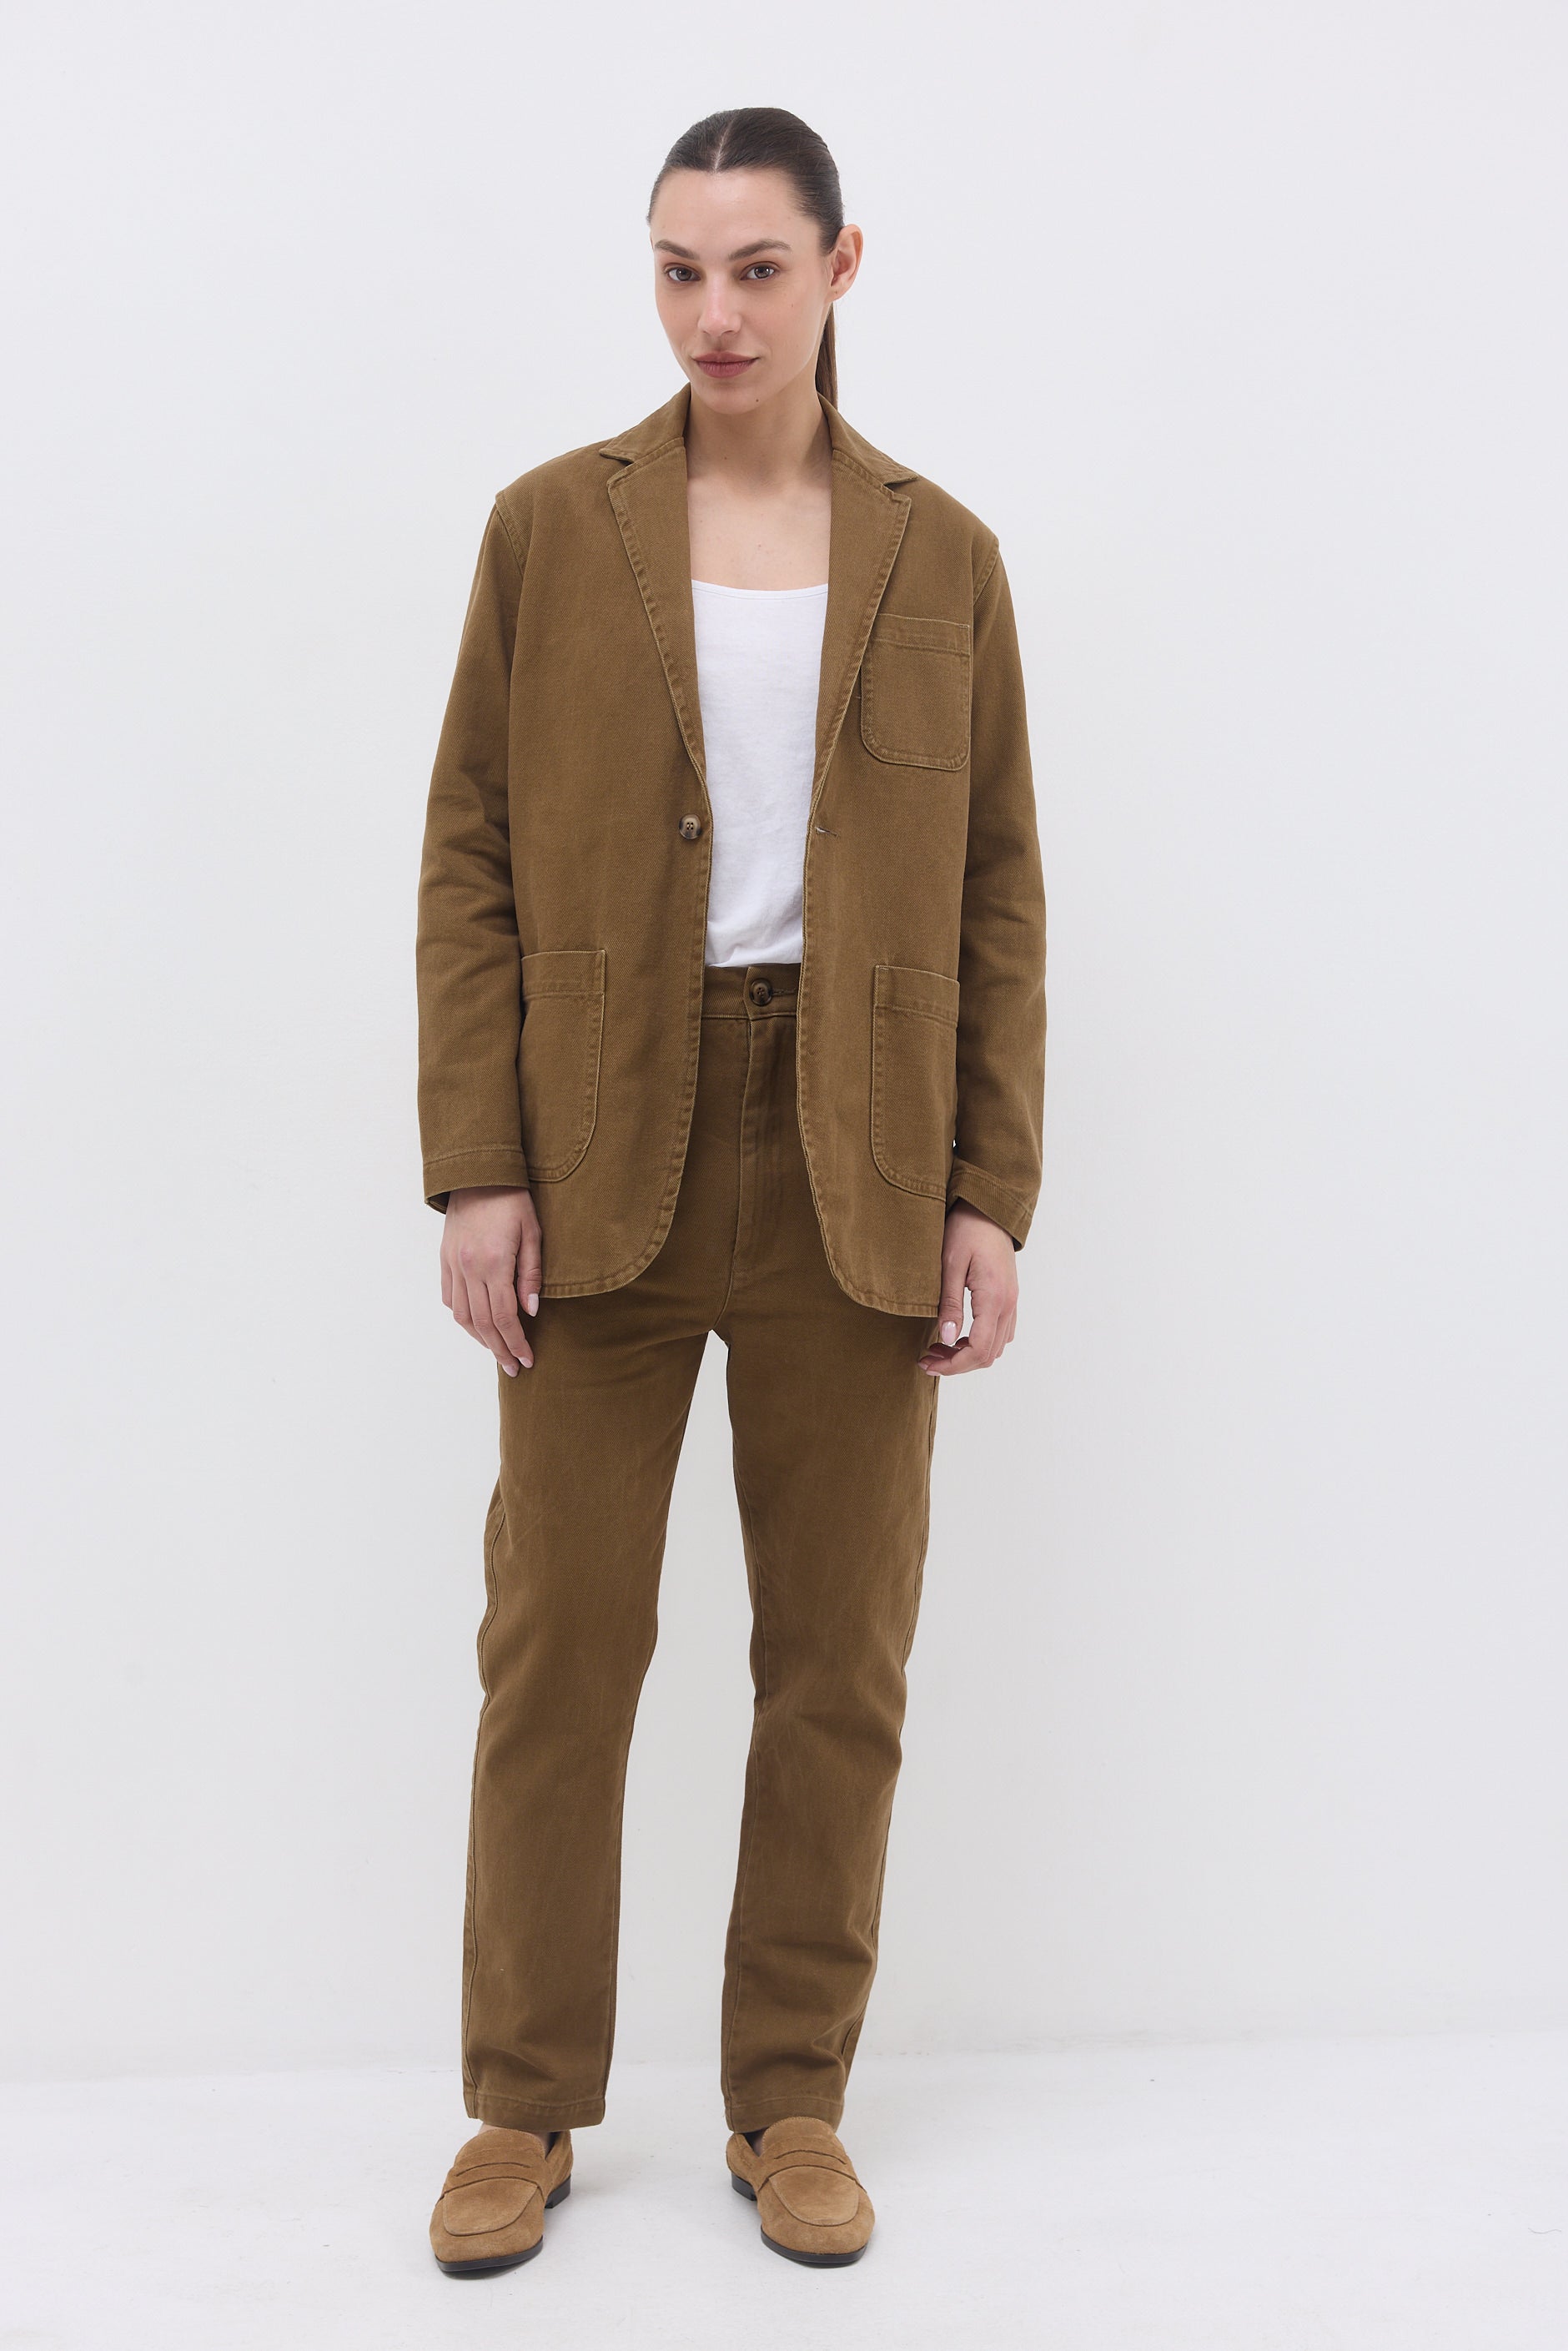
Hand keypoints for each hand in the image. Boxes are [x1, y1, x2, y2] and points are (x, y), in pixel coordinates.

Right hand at [440, 1186, 541, 1374]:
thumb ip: (531, 1275)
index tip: (528, 1359)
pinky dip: (462, 1317)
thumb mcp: (532, 1234)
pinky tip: (476, 1325)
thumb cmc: (512, 1201)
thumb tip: (530, 1312)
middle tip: (514, 1368)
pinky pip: (450, 1298)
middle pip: (483, 1323)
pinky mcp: (444, 1259)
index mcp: (494, 1262)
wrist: (478, 1174)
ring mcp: (453, 1264)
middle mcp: (469, 1268)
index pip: (504, 1317)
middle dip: (500, 1350)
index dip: (516, 1343)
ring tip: (497, 1352)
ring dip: (480, 1339)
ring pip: (462, 1315)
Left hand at [917, 1203, 1018, 1376]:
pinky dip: (979, 1342)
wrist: (987, 1209)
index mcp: (994, 1298)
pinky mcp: (1009, 1296)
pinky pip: (1000, 1332)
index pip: (978, 1349)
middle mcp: (1008, 1304)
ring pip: (996, 1347)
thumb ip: (950, 1303)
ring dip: (968, 1354)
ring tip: (937, 1347)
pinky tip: (956, 1334)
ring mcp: (1011, 1301)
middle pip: (988, 1354)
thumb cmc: (965, 1230)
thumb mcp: (950, 1264)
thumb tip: (945, 1338)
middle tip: (927, 1359)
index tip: (927, 1363)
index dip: (953, 1365)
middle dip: (957, 1363)